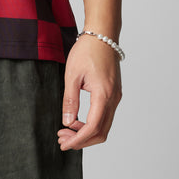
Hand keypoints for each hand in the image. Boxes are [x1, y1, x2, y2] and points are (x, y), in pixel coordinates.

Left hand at [57, 34, 121, 150]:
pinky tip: (77, 120)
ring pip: (104, 125)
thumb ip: (70, 100)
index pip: (93, 128)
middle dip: (82, 140)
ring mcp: (116, 97)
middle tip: (62, 139)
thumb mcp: (72, 74)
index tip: (64, 144)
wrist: (102, 35)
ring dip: (86, 132)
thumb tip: (67, 122)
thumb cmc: (87, 50)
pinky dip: (92, 123)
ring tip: (66, 130)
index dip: (78, 140)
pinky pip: (105, 116)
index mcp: (104, 95)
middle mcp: (114, 99)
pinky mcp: (114, 93)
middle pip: (101, 132)